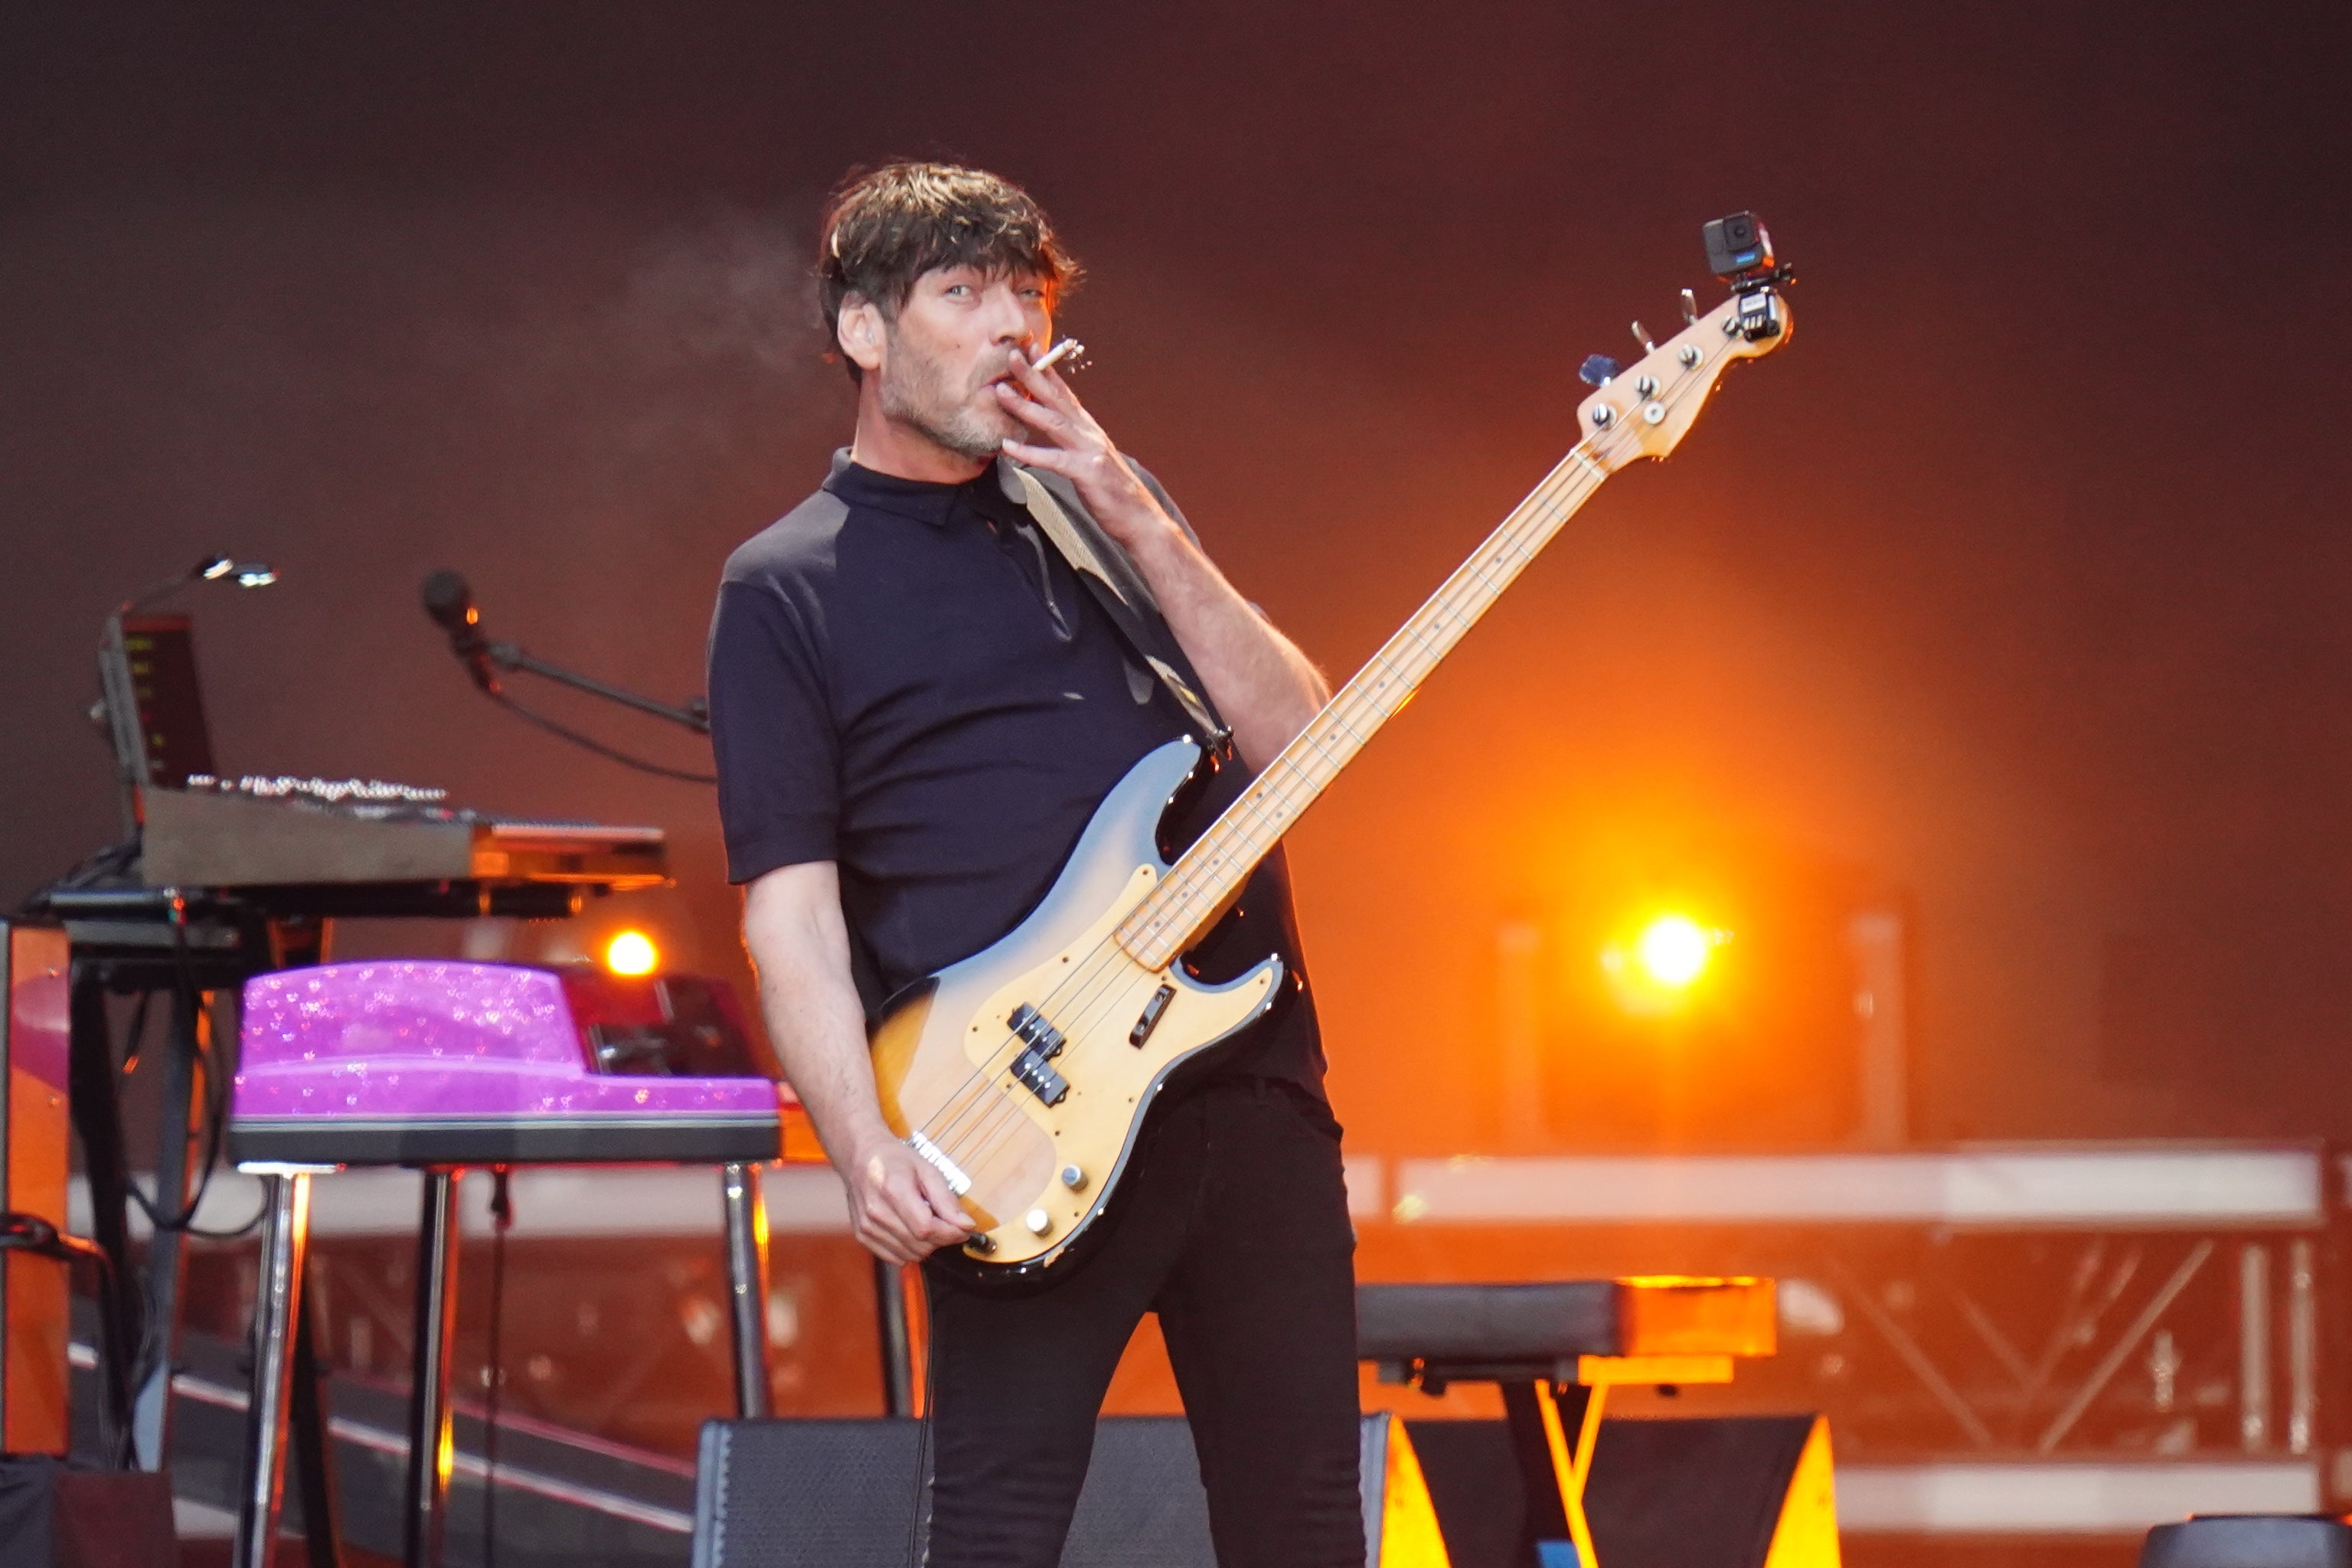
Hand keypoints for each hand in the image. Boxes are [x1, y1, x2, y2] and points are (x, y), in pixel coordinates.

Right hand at [841, 1130, 973, 1264]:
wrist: (861, 1158)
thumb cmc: (896, 1160)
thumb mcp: (927, 1169)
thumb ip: (946, 1199)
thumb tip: (966, 1225)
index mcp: (894, 1190)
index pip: (926, 1228)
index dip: (951, 1233)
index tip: (964, 1229)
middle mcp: (877, 1213)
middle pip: (920, 1245)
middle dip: (941, 1238)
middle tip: (946, 1223)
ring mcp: (867, 1227)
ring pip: (910, 1255)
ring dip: (926, 1245)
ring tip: (926, 1223)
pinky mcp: (862, 1236)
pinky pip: (895, 1258)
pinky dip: (909, 1250)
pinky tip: (910, 1231)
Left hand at [995, 349, 1181, 557]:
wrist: (1139, 519)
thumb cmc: (1112, 492)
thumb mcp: (1090, 460)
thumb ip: (1074, 443)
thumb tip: (1055, 433)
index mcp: (1089, 429)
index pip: (1066, 393)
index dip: (1048, 370)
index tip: (1030, 349)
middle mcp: (1090, 433)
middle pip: (1058, 399)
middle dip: (1033, 375)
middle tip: (1012, 355)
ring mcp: (1090, 451)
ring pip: (1053, 422)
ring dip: (1025, 405)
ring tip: (1001, 392)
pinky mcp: (1087, 472)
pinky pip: (1053, 460)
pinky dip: (1030, 452)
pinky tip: (1007, 446)